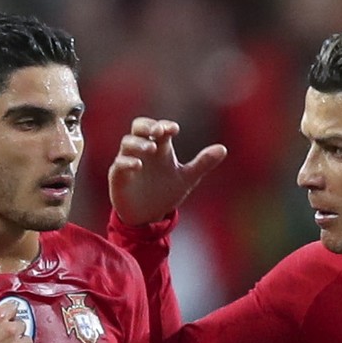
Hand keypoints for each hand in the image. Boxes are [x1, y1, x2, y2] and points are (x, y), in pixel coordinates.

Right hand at [108, 117, 226, 224]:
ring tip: (152, 148)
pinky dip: (127, 162)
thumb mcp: (187, 178)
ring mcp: (129, 162)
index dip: (165, 125)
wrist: (149, 216)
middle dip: (147, 126)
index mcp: (160, 148)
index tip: (174, 129)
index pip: (159, 128)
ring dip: (139, 144)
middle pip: (138, 127)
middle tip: (159, 131)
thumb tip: (223, 149)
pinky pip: (119, 165)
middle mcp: (143, 151)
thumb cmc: (166, 193)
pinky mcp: (118, 177)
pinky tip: (138, 165)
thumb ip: (203, 163)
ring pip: (127, 143)